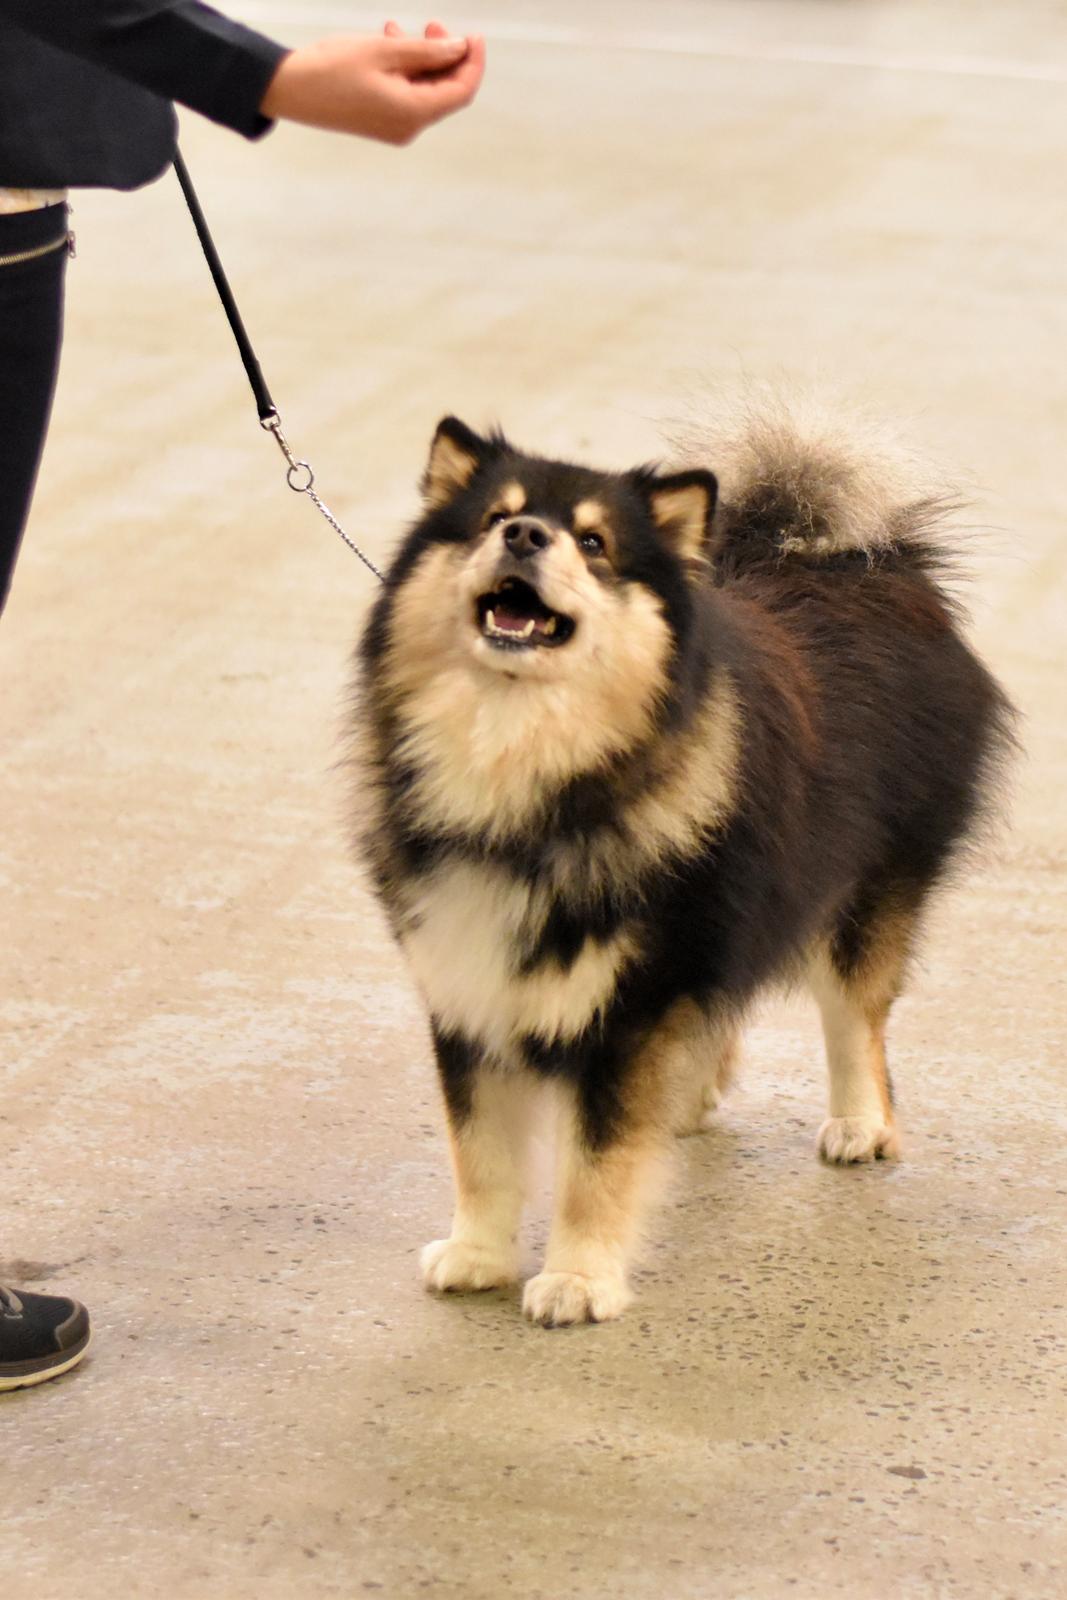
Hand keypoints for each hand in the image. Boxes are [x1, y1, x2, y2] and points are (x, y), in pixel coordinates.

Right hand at [261, 20, 485, 144]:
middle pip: (445, 92)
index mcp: (413, 113)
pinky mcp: (381, 121)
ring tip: (402, 28)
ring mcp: (395, 127)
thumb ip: (426, 50)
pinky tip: (389, 43)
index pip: (461, 91)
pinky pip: (406, 94)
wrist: (289, 88)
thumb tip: (458, 49)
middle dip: (445, 56)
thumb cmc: (333, 67)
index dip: (472, 62)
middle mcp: (409, 127)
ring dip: (422, 58)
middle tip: (433, 23)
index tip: (472, 35)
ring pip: (425, 90)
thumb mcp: (384, 50)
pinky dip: (405, 69)